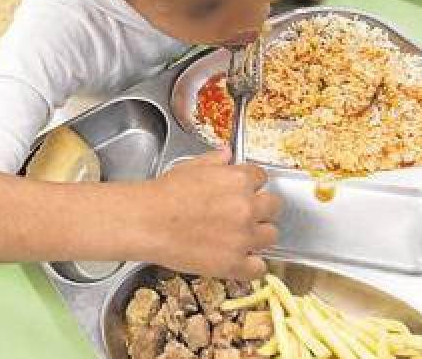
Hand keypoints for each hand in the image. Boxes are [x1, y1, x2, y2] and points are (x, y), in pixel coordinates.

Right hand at [141, 149, 280, 279]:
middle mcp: (247, 207)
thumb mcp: (190, 167)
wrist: (147, 222)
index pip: (262, 177)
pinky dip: (252, 265)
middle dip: (262, 208)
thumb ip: (214, 160)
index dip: (252, 184)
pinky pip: (259, 268)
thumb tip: (227, 154)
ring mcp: (243, 237)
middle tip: (244, 214)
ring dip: (259, 235)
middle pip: (274, 207)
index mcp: (239, 180)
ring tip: (241, 237)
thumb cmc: (163, 194)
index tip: (245, 190)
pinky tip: (239, 260)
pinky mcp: (234, 263)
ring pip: (271, 236)